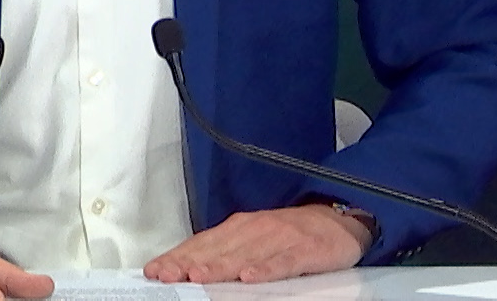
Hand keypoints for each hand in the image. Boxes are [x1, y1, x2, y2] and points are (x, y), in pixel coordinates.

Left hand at [143, 205, 370, 284]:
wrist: (340, 218)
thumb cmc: (291, 233)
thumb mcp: (254, 238)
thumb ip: (225, 252)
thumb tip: (188, 268)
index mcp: (239, 228)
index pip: (201, 244)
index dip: (178, 257)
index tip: (156, 270)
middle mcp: (255, 230)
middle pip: (216, 250)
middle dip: (189, 264)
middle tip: (168, 276)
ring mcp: (280, 238)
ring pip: (245, 255)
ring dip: (220, 267)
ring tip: (199, 278)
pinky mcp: (304, 249)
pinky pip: (283, 262)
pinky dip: (266, 269)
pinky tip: (251, 277)